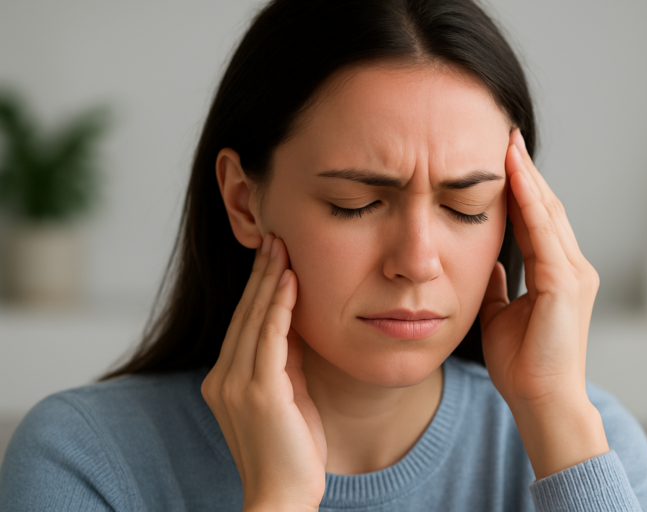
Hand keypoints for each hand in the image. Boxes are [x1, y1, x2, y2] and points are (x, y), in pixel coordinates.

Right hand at [201, 234, 326, 510]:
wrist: (283, 496)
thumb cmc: (291, 450)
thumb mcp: (288, 395)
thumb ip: (286, 360)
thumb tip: (295, 321)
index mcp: (225, 380)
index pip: (243, 323)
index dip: (257, 288)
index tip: (272, 257)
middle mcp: (223, 378)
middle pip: (244, 314)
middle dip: (260, 274)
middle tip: (274, 237)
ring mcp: (236, 385)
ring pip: (254, 319)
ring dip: (269, 280)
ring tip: (281, 246)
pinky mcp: (258, 391)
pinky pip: (269, 338)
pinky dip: (279, 306)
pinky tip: (289, 280)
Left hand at [479, 129, 607, 478]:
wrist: (541, 400)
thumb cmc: (524, 364)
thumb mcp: (501, 313)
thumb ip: (498, 285)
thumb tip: (486, 263)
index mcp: (556, 274)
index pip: (537, 219)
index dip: (520, 188)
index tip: (500, 158)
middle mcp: (571, 267)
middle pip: (546, 207)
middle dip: (524, 172)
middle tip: (505, 136)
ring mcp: (573, 273)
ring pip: (548, 212)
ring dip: (526, 177)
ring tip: (507, 144)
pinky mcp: (565, 283)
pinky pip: (544, 232)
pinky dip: (529, 201)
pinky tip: (513, 175)